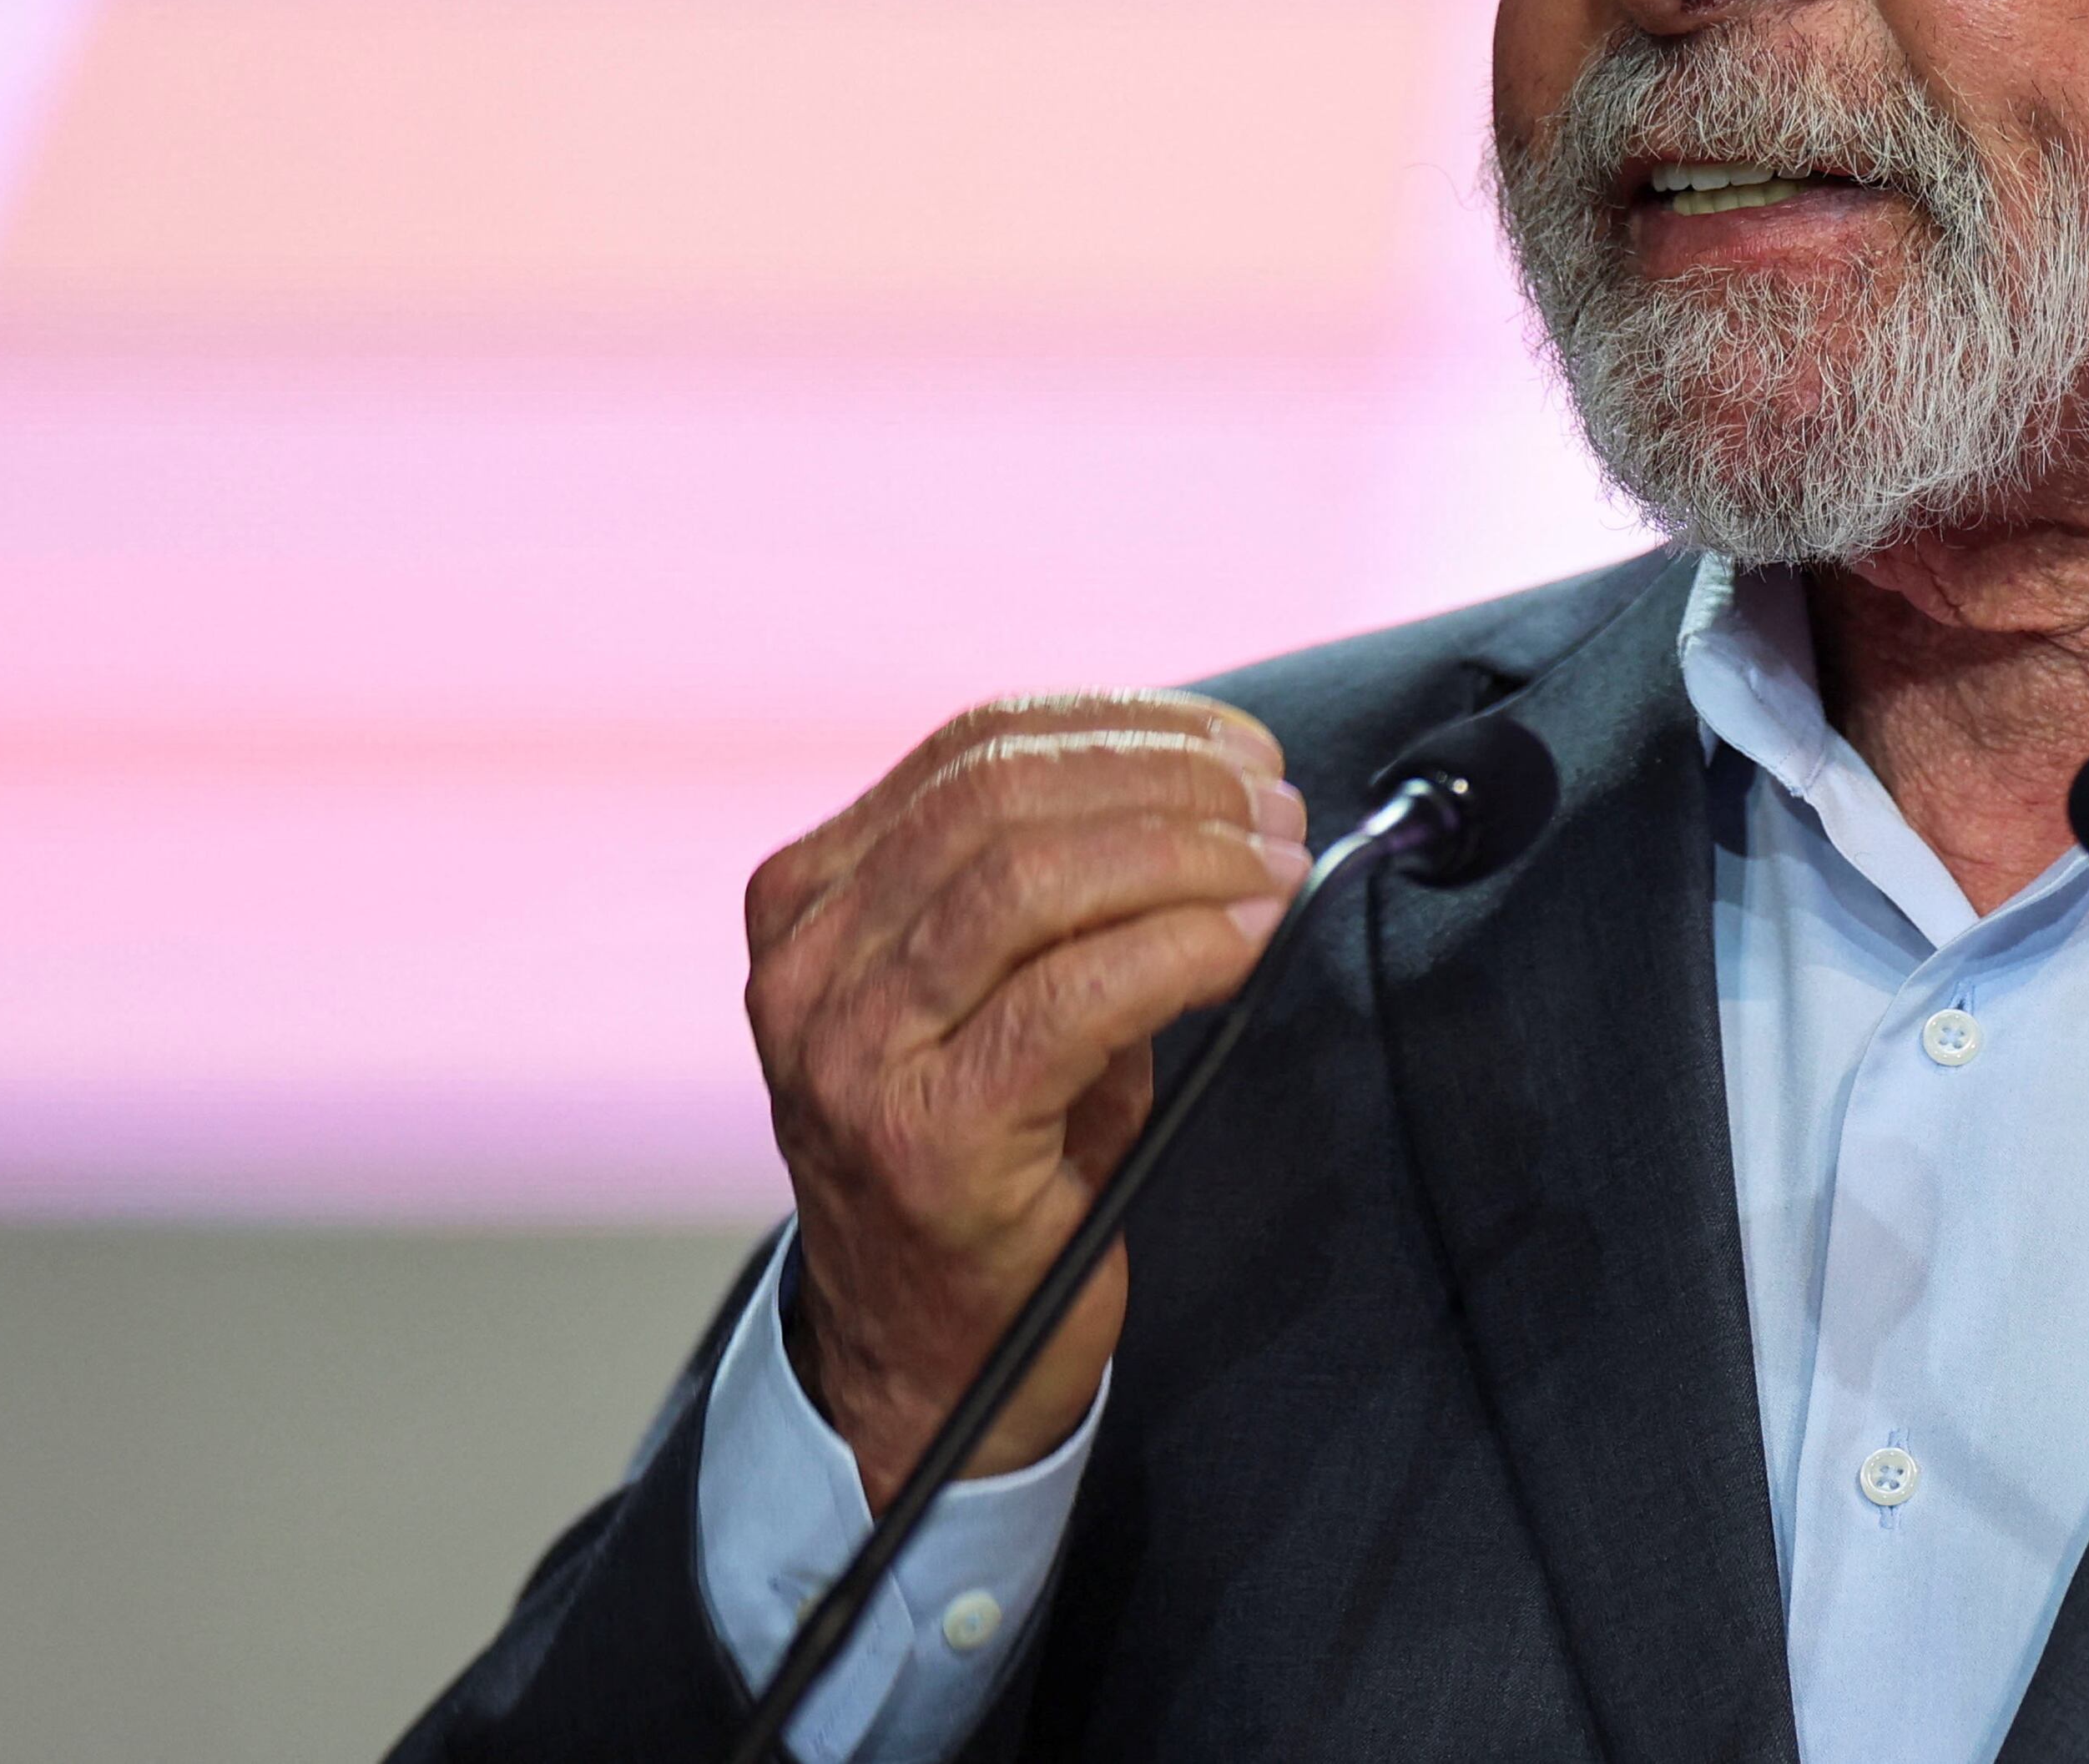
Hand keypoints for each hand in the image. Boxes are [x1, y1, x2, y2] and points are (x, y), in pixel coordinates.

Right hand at [742, 691, 1306, 1504]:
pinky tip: (1244, 944)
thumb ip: (1066, 887)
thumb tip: (1214, 794)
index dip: (1126, 727)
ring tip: (1275, 867)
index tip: (1236, 748)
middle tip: (1277, 809)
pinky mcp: (925, 1134)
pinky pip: (1072, 996)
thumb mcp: (1003, 991)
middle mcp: (811, 965)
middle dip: (1170, 785)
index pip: (974, 753)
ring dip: (1187, 856)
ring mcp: (852, 1051)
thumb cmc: (998, 1160)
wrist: (936, 1359)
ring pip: (1032, 882)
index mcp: (814, 901)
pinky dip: (1179, 948)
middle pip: (1004, 799)